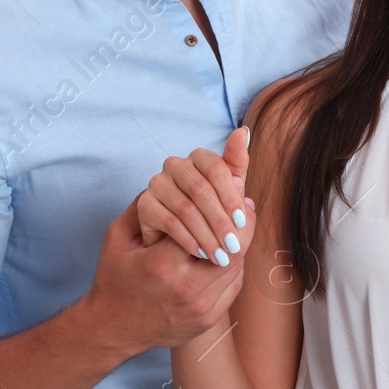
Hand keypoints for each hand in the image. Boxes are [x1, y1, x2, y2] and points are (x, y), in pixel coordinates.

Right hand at [82, 193, 248, 356]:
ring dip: (240, 243)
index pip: (210, 226)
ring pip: (238, 267)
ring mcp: (200, 309)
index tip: (226, 194)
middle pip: (234, 248)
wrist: (112, 330)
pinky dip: (234, 265)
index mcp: (162, 265)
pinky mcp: (208, 321)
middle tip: (239, 209)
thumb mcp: (118, 238)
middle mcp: (185, 289)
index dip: (223, 208)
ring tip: (235, 227)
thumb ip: (144, 206)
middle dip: (240, 224)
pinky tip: (226, 251)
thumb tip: (177, 180)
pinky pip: (233, 286)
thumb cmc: (114, 278)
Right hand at [136, 127, 254, 265]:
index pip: (216, 168)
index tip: (241, 221)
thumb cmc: (208, 212)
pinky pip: (169, 221)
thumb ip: (235, 166)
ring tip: (219, 255)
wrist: (173, 244)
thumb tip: (243, 132)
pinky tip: (199, 252)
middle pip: (201, 190)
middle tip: (233, 245)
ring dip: (207, 234)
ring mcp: (157, 183)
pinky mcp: (144, 205)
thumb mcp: (226, 193)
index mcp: (198, 158)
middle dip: (221, 221)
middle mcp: (175, 165)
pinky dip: (188, 239)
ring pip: (187, 208)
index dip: (230, 196)